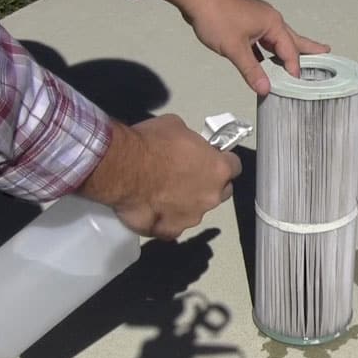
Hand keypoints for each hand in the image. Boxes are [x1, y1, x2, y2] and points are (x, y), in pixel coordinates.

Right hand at [79, 115, 241, 239]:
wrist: (123, 168)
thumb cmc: (151, 144)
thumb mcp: (176, 126)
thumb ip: (190, 141)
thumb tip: (186, 146)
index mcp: (218, 169)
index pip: (234, 166)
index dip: (222, 161)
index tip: (212, 158)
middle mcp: (210, 196)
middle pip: (220, 192)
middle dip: (208, 184)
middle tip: (187, 175)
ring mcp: (192, 217)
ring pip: (196, 210)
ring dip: (186, 202)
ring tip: (163, 192)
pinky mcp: (170, 230)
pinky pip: (172, 226)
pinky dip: (165, 219)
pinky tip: (152, 209)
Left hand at [154, 0, 329, 95]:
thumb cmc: (216, 16)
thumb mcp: (235, 49)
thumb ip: (251, 71)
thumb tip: (265, 89)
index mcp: (272, 23)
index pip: (289, 50)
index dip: (293, 68)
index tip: (297, 84)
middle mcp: (268, 19)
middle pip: (291, 39)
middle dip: (307, 48)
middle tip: (326, 52)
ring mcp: (256, 21)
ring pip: (276, 41)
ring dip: (285, 52)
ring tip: (298, 62)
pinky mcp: (245, 23)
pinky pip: (261, 41)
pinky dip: (266, 53)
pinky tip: (266, 62)